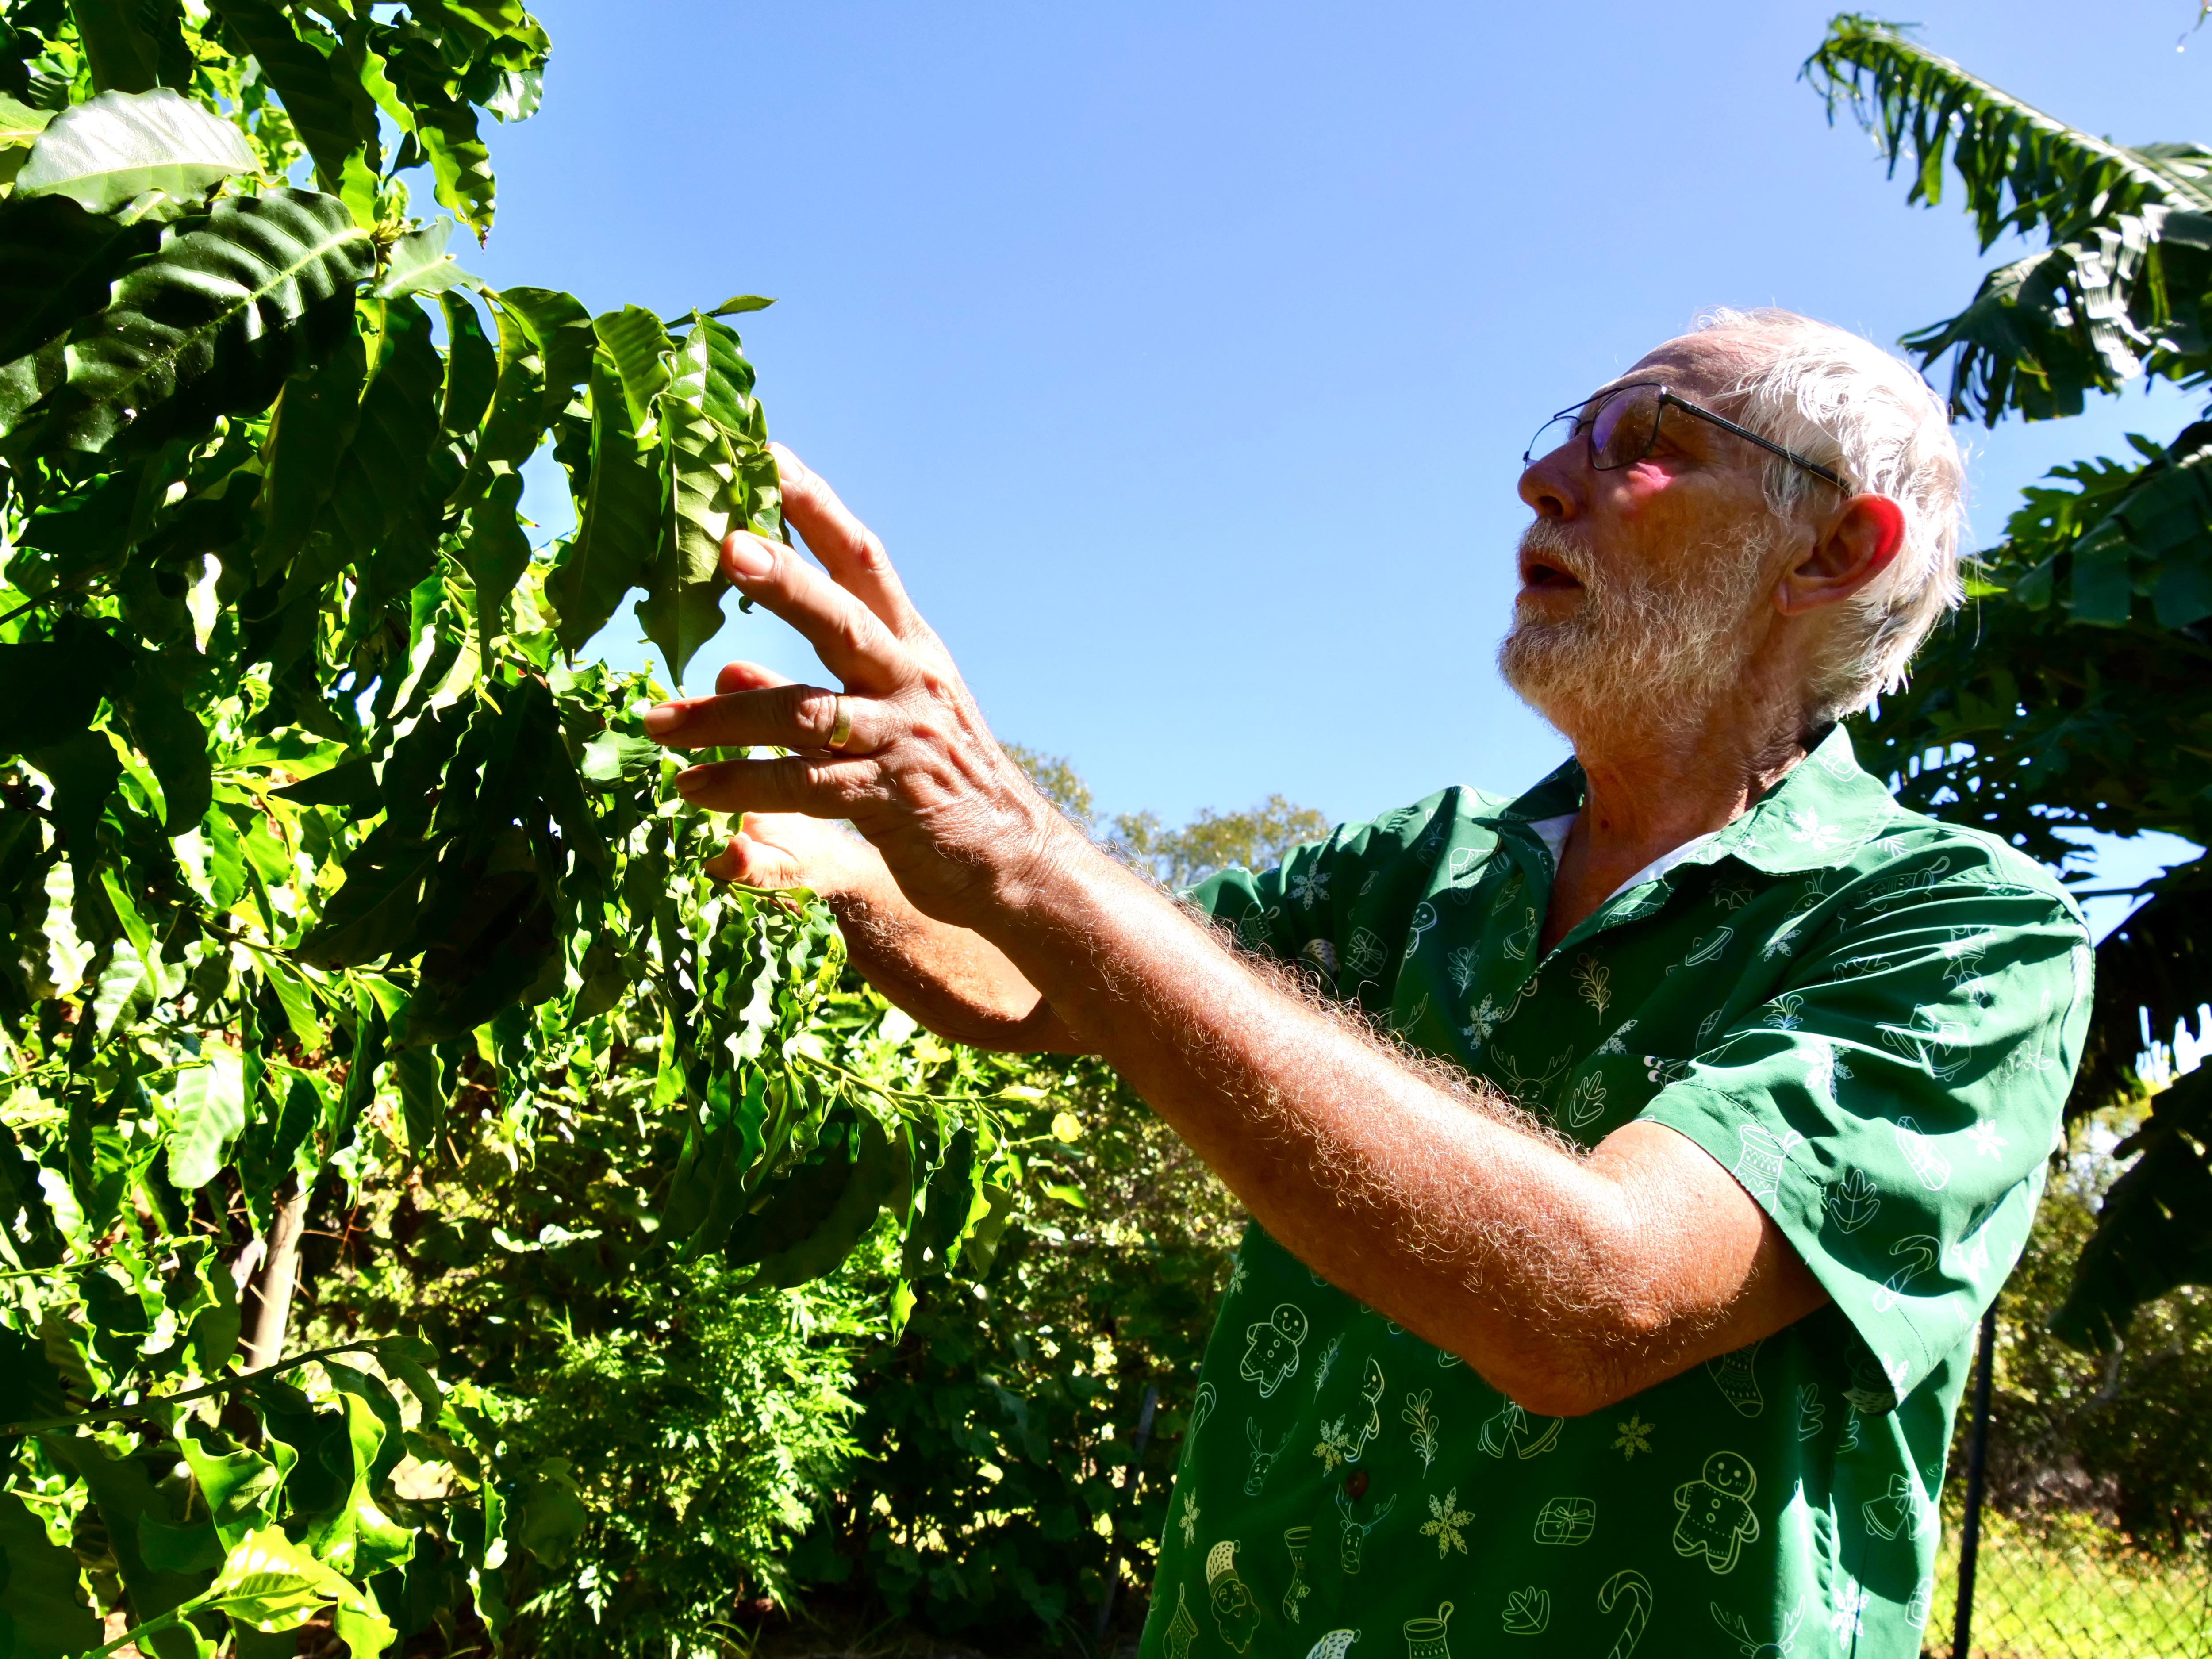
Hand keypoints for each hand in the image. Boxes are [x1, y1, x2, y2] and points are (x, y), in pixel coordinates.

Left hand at [641, 444, 1075, 927]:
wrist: (1008, 857)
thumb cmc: (934, 778)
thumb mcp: (879, 717)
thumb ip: (805, 687)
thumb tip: (726, 665)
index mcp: (908, 645)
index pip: (861, 559)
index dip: (815, 505)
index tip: (764, 450)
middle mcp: (910, 679)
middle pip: (844, 615)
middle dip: (785, 578)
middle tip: (725, 545)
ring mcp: (903, 737)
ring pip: (806, 712)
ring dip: (722, 718)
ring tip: (654, 722)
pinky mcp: (892, 798)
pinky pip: (805, 786)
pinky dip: (743, 786)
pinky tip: (691, 792)